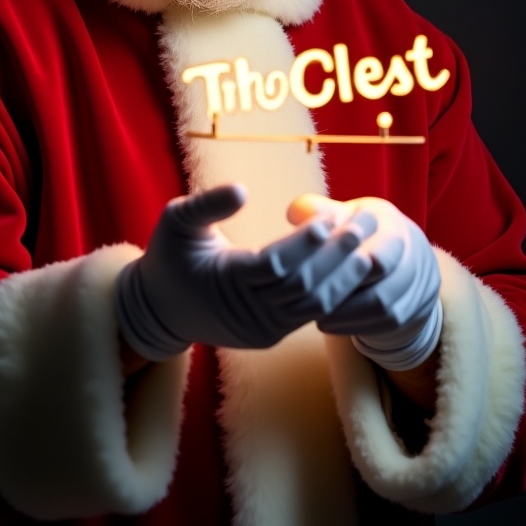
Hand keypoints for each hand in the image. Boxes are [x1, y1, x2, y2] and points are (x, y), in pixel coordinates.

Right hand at [115, 185, 376, 359]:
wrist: (158, 310)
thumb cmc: (168, 256)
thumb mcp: (176, 220)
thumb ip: (206, 204)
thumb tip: (242, 189)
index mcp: (224, 281)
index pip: (274, 265)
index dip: (303, 244)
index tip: (327, 219)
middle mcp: (247, 313)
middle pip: (302, 286)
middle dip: (336, 256)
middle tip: (365, 223)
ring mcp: (261, 330)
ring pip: (313, 306)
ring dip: (344, 277)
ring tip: (368, 247)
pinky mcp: (271, 335)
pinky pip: (311, 315)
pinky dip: (335, 293)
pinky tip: (354, 270)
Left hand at [287, 194, 442, 371]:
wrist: (395, 257)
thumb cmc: (357, 233)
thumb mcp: (341, 216)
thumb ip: (319, 212)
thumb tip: (295, 213)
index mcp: (392, 223)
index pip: (382, 247)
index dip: (350, 261)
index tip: (317, 272)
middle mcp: (413, 252)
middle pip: (386, 279)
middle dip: (346, 292)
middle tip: (312, 300)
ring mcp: (418, 284)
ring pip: (386, 307)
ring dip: (349, 314)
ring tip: (317, 316)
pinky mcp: (413, 309)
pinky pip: (387, 324)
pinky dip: (357, 326)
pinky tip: (329, 324)